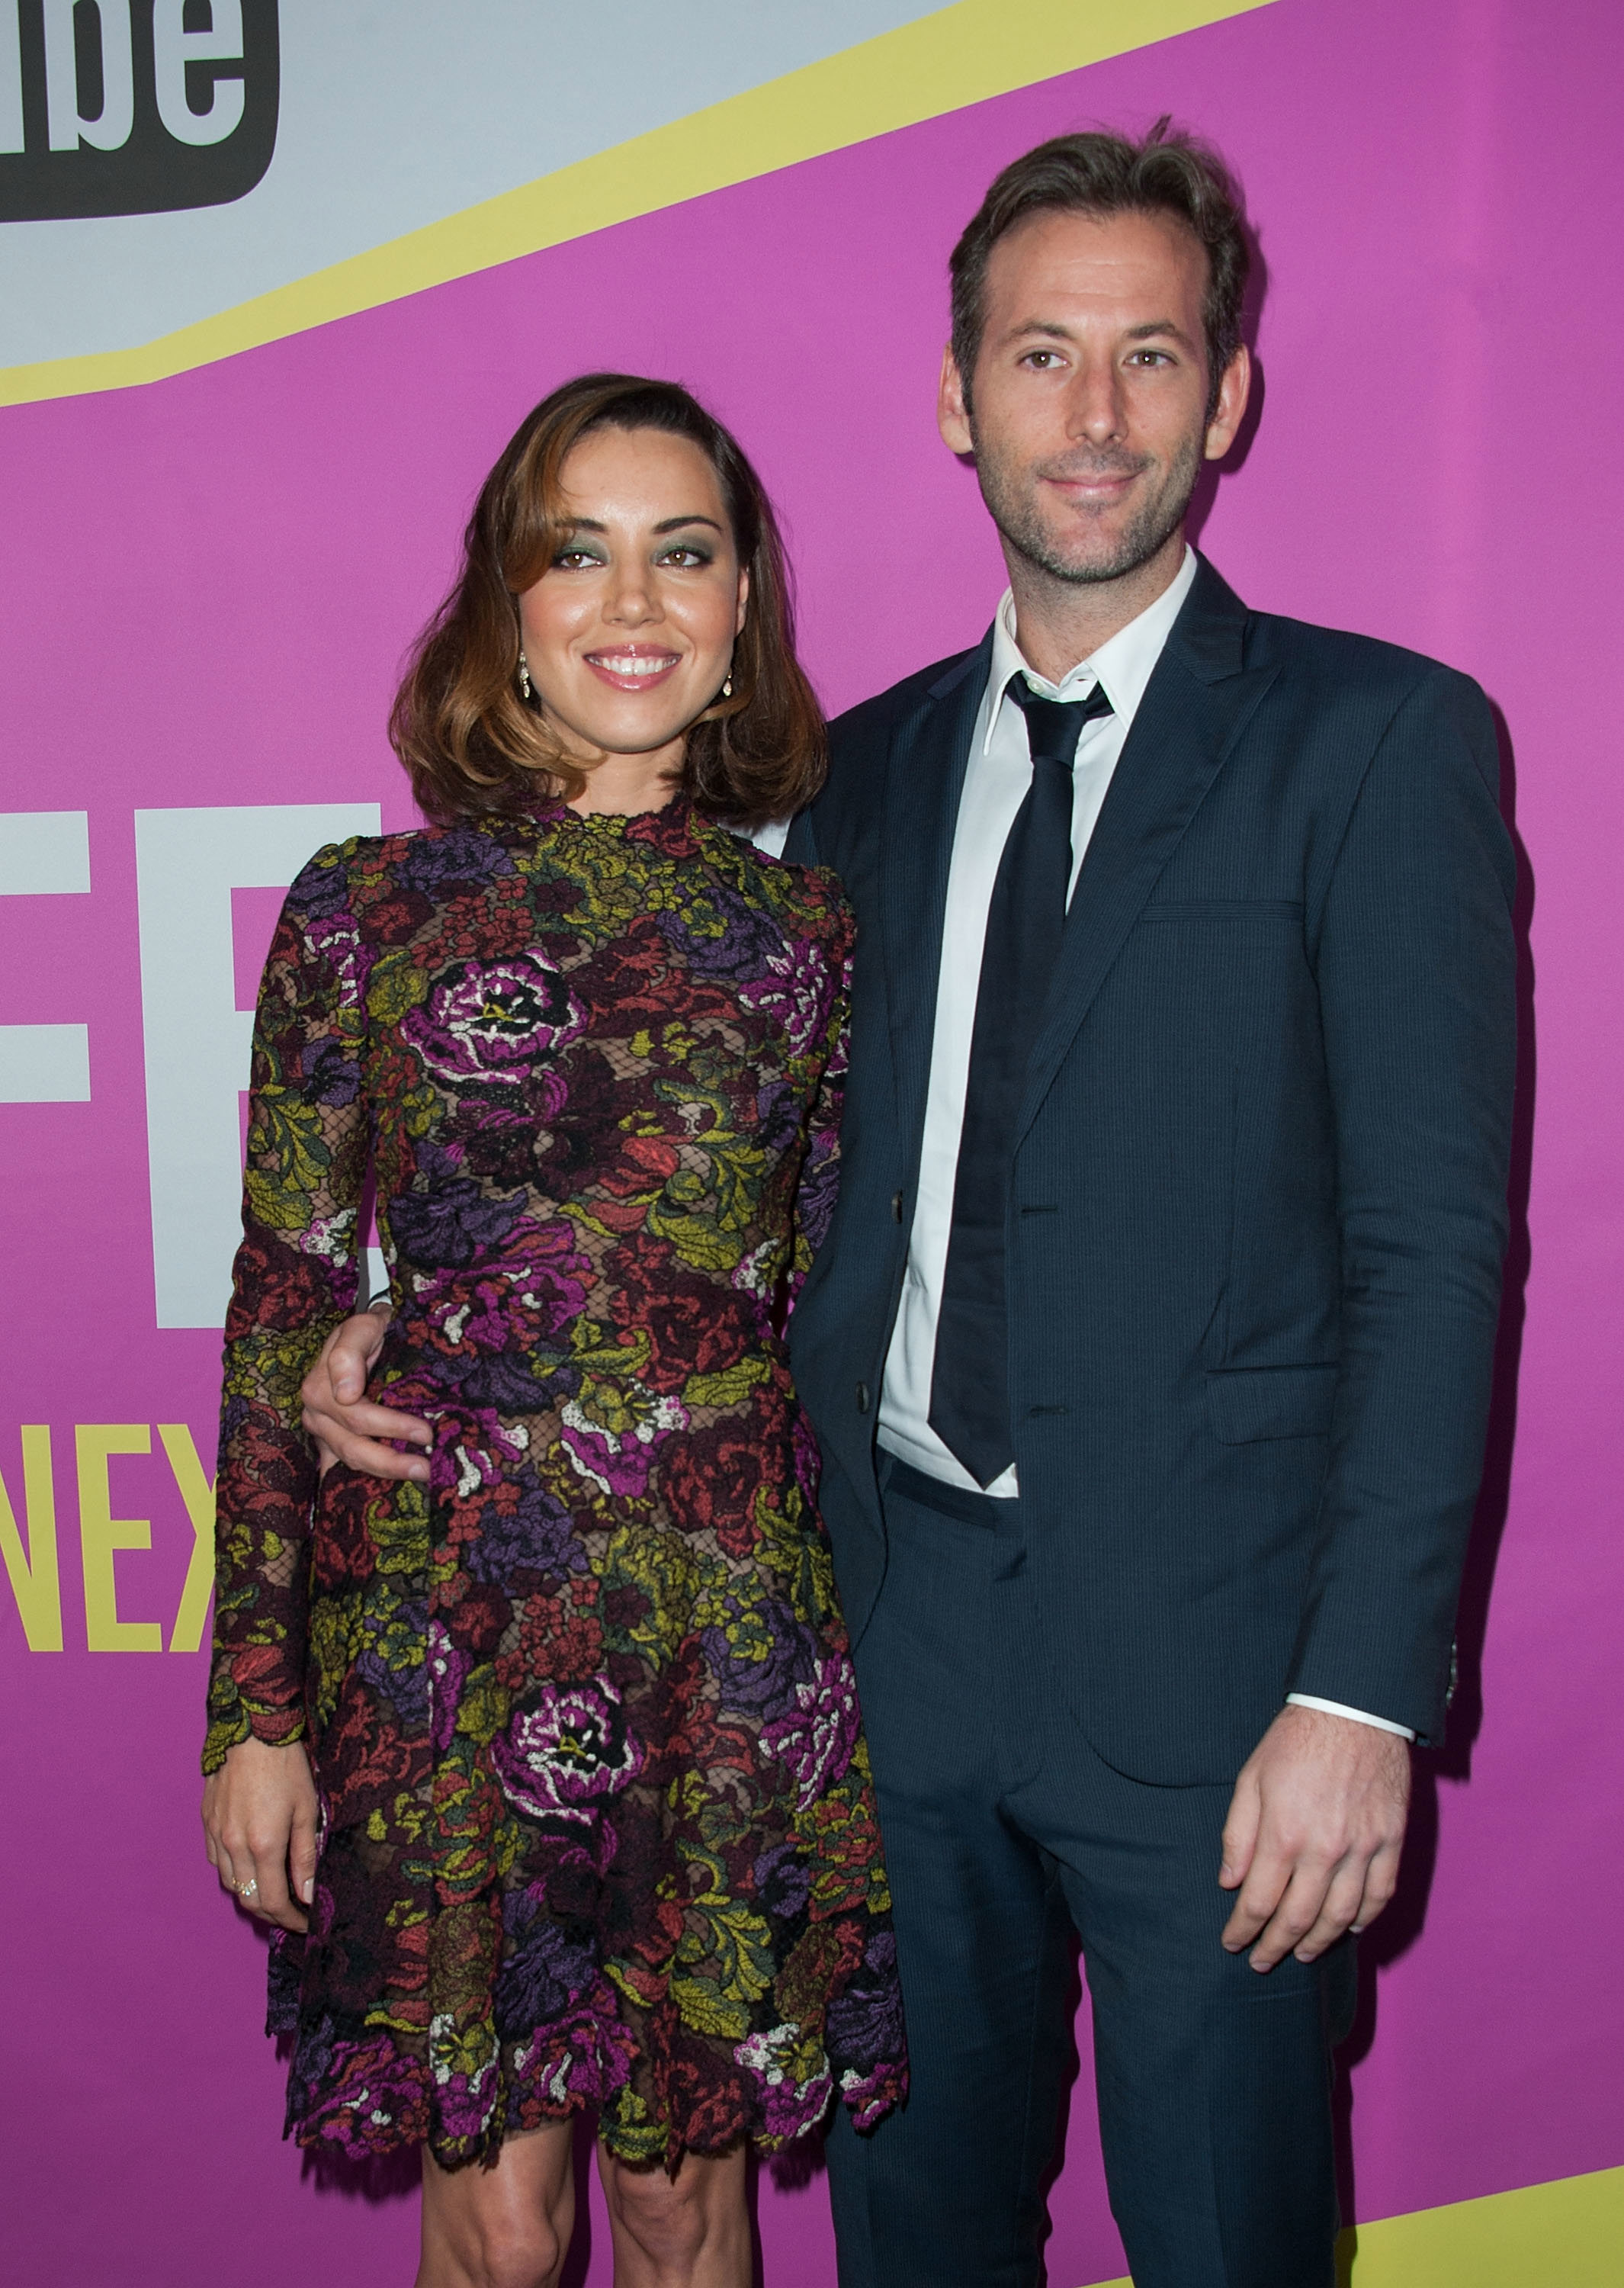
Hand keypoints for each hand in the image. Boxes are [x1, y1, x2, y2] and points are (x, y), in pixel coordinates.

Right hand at [202, 1737, 319, 1931]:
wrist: (252, 1731)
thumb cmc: (286, 1768)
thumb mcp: (307, 1811)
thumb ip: (305, 1857)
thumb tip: (308, 1895)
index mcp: (263, 1846)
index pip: (272, 1902)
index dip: (290, 1919)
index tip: (306, 1923)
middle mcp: (234, 1846)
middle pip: (249, 1900)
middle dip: (272, 1913)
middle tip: (293, 1911)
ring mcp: (216, 1835)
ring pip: (231, 1884)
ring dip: (252, 1895)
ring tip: (274, 1891)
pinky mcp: (207, 1823)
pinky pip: (218, 1862)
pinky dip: (235, 1873)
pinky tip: (251, 1865)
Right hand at [300, 1305, 431, 1483]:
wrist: (364, 1336)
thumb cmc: (367, 1332)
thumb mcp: (360, 1328)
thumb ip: (348, 1354)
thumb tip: (346, 1394)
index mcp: (319, 1390)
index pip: (357, 1417)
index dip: (391, 1427)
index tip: (425, 1433)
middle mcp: (317, 1416)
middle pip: (353, 1446)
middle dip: (391, 1461)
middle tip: (427, 1468)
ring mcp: (323, 1433)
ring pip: (350, 1461)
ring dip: (386, 1472)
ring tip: (421, 1476)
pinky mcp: (331, 1445)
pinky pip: (345, 1469)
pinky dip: (365, 1482)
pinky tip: (388, 1493)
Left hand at [1219, 1703, 1409, 1970]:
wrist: (1354, 1708)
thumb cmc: (1295, 1740)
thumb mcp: (1251, 1778)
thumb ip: (1238, 1834)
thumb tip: (1229, 1883)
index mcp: (1284, 1834)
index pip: (1259, 1901)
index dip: (1243, 1929)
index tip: (1232, 1942)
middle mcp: (1325, 1850)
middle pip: (1298, 1918)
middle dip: (1275, 1946)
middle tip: (1261, 1961)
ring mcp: (1363, 1849)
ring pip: (1340, 1916)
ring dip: (1318, 1942)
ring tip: (1302, 1953)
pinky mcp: (1391, 1841)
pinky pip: (1380, 1894)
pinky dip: (1364, 1919)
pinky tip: (1348, 1928)